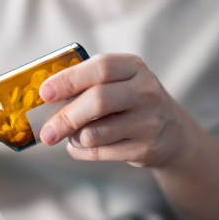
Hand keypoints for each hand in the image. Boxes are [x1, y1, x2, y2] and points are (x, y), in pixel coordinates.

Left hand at [39, 54, 193, 167]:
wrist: (174, 133)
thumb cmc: (132, 103)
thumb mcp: (120, 82)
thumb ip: (88, 85)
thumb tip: (44, 100)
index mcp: (134, 67)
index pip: (100, 67)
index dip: (69, 79)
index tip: (44, 93)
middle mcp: (145, 92)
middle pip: (97, 101)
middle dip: (65, 117)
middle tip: (45, 132)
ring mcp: (148, 121)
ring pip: (95, 132)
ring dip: (73, 137)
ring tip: (69, 136)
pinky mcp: (145, 148)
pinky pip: (100, 152)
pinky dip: (82, 151)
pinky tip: (80, 146)